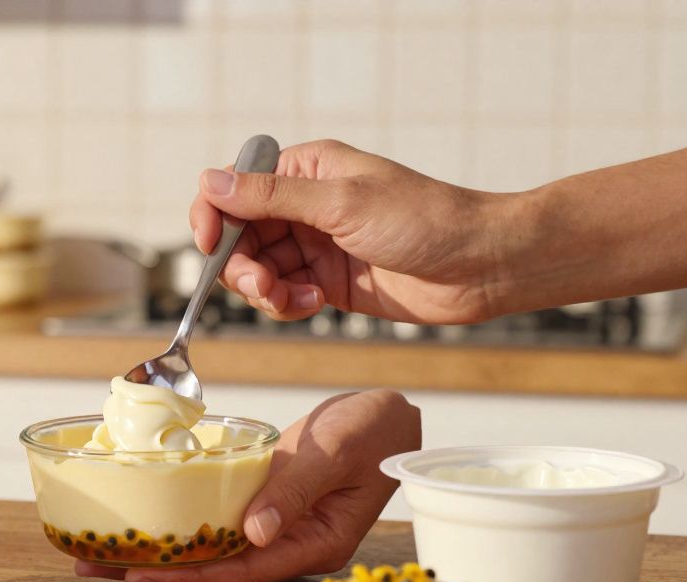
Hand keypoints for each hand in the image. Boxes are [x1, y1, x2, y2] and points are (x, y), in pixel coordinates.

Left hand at [74, 390, 420, 581]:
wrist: (389, 415)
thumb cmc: (373, 431)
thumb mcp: (333, 453)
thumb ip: (294, 489)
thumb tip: (253, 533)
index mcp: (314, 544)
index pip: (241, 572)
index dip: (189, 575)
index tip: (140, 571)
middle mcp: (289, 544)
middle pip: (216, 568)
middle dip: (156, 569)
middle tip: (92, 565)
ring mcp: (275, 526)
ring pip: (210, 546)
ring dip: (159, 547)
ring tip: (99, 548)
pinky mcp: (263, 503)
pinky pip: (215, 520)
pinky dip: (179, 520)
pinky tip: (143, 516)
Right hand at [189, 139, 519, 324]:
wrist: (479, 267)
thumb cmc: (425, 221)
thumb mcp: (342, 203)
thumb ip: (272, 197)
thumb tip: (210, 181)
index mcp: (305, 170)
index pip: (234, 188)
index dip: (212, 217)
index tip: (208, 246)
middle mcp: (304, 206)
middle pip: (238, 237)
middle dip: (241, 265)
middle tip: (264, 286)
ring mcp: (315, 245)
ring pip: (257, 270)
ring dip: (265, 290)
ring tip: (295, 300)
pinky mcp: (327, 282)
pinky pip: (284, 295)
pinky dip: (288, 305)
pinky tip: (316, 304)